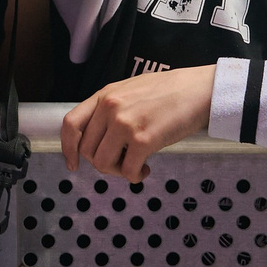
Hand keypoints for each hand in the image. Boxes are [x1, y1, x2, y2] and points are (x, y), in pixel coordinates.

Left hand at [61, 65, 215, 183]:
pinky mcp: (143, 139)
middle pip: (87, 150)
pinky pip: (127, 171)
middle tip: (121, 162)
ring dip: (117, 171)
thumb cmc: (168, 91)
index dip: (68, 148)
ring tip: (134, 165)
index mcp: (104, 95)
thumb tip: (100, 135)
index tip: (73, 164)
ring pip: (102, 163)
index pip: (71, 124)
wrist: (198, 89)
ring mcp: (124, 123)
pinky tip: (146, 169)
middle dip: (103, 162)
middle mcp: (109, 108)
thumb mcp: (129, 91)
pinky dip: (135, 176)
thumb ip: (111, 109)